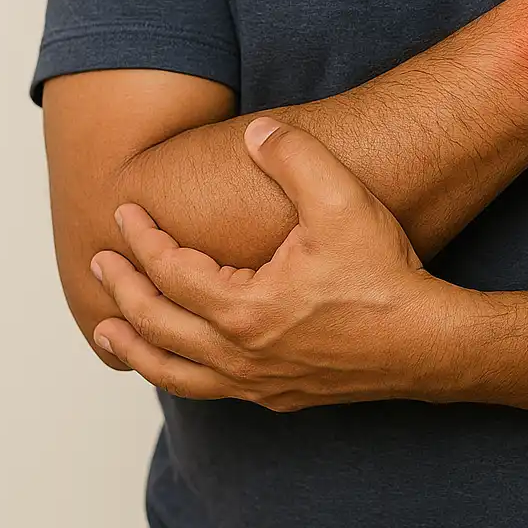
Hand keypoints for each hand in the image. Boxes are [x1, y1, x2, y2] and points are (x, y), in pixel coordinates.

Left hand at [89, 117, 458, 409]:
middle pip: (158, 325)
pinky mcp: (280, 397)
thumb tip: (256, 130)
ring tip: (106, 333)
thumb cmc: (385, 275)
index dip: (142, 240)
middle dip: (122, 291)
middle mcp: (241, 355)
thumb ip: (294, 156)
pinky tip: (179, 362)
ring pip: (176, 373)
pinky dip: (178, 374)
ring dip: (135, 349)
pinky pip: (209, 390)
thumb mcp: (341, 200)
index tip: (124, 214)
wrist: (428, 342)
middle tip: (99, 263)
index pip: (172, 272)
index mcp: (245, 308)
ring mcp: (258, 383)